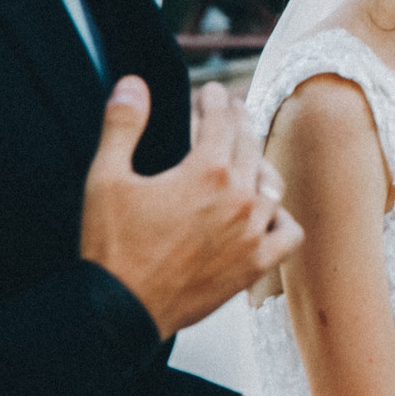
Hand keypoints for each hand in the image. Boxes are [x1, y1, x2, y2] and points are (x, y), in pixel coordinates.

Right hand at [80, 77, 301, 338]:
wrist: (121, 312)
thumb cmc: (112, 248)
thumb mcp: (105, 179)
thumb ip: (122, 125)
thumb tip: (132, 83)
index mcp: (206, 172)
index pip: (221, 120)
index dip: (216, 100)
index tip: (211, 91)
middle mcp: (239, 198)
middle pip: (249, 145)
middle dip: (239, 122)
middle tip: (232, 110)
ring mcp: (252, 233)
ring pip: (272, 184)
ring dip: (259, 164)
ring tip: (247, 156)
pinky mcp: (256, 265)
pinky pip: (288, 233)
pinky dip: (281, 219)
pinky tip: (269, 212)